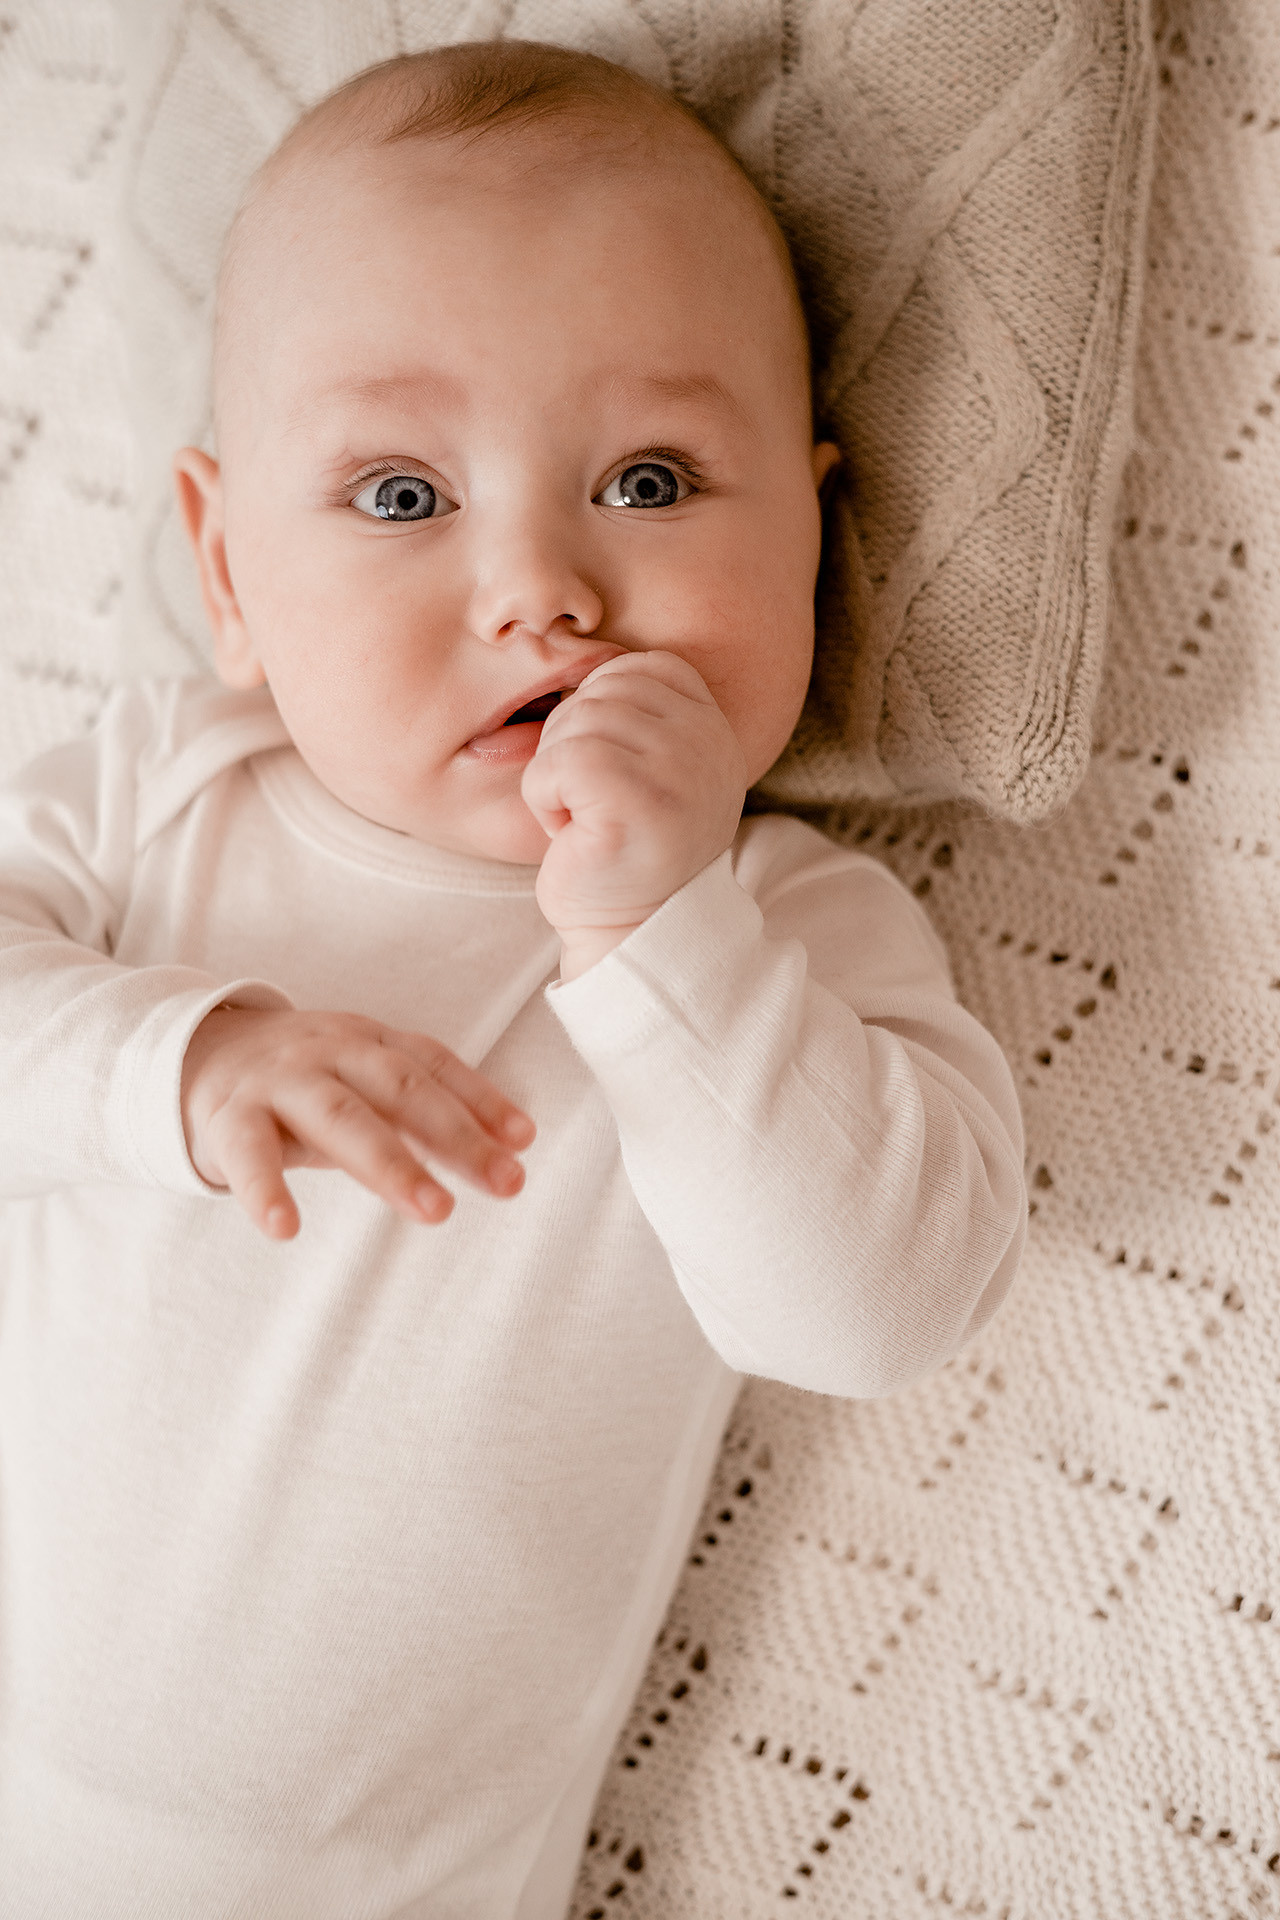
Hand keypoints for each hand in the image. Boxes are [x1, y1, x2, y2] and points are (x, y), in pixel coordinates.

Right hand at [180, 1006, 535, 1239]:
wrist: (193, 1052)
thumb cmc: (302, 1079)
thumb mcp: (360, 1082)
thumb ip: (421, 1115)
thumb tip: (502, 1151)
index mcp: (367, 1040)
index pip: (433, 1065)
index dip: (481, 1100)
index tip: (523, 1142)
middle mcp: (328, 1051)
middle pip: (402, 1090)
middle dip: (458, 1137)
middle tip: (507, 1183)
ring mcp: (279, 1081)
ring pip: (342, 1118)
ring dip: (393, 1165)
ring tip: (436, 1211)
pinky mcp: (229, 1117)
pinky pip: (249, 1156)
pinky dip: (266, 1191)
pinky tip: (285, 1228)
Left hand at [520, 651, 747, 976]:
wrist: (634, 932)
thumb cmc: (625, 847)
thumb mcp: (650, 766)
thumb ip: (636, 711)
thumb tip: (573, 653)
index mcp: (712, 726)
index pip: (637, 667)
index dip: (599, 712)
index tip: (611, 774)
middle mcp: (706, 742)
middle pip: (596, 693)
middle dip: (570, 747)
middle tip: (593, 805)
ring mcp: (676, 771)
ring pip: (571, 725)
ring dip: (556, 778)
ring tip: (588, 820)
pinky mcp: (635, 803)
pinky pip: (556, 764)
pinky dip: (544, 800)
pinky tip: (574, 835)